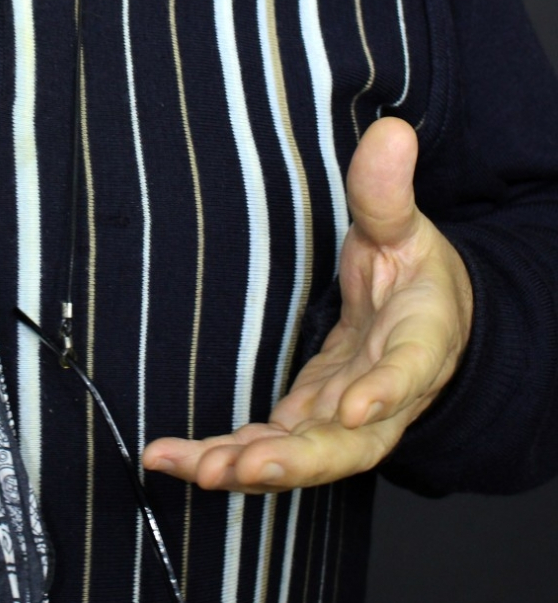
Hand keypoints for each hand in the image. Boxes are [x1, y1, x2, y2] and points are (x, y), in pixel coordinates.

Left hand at [142, 116, 473, 493]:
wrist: (425, 317)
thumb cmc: (415, 274)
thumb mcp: (405, 228)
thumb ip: (387, 192)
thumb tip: (390, 134)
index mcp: (418, 342)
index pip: (406, 372)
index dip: (383, 394)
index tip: (352, 406)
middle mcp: (382, 395)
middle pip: (348, 443)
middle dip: (295, 459)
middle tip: (242, 465)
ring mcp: (342, 415)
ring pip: (302, 457)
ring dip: (249, 468)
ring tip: (195, 469)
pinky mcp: (308, 419)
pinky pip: (268, 447)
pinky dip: (225, 458)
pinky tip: (176, 459)